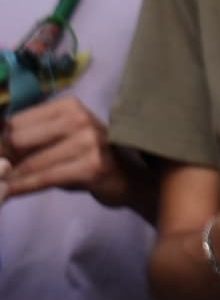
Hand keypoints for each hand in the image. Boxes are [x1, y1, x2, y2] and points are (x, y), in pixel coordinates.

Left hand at [1, 96, 142, 207]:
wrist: (127, 178)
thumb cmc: (86, 157)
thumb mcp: (58, 141)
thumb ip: (29, 139)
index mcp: (68, 106)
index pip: (16, 122)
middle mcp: (80, 118)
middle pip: (20, 140)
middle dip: (1, 160)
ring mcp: (89, 141)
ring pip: (31, 163)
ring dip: (10, 178)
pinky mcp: (92, 166)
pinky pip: (46, 178)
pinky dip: (23, 187)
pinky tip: (9, 193)